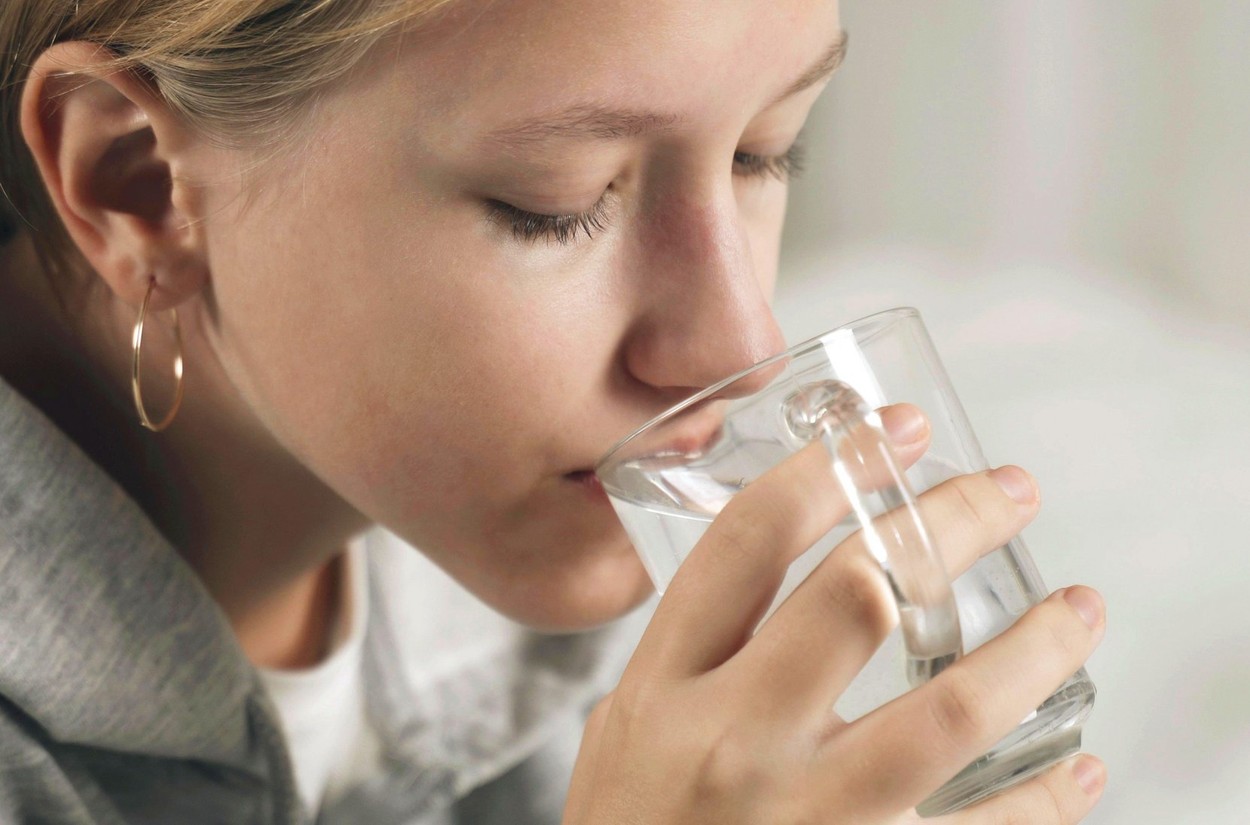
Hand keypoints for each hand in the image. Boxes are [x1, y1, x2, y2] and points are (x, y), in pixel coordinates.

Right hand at [565, 404, 1105, 823]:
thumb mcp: (624, 737)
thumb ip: (688, 660)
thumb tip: (772, 585)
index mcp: (663, 691)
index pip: (746, 546)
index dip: (828, 471)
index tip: (892, 433)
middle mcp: (732, 743)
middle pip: (859, 597)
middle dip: (947, 525)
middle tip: (1006, 490)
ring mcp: (803, 819)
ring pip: (949, 713)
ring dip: (1034, 650)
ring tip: (1077, 608)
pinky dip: (1047, 796)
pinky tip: (1076, 764)